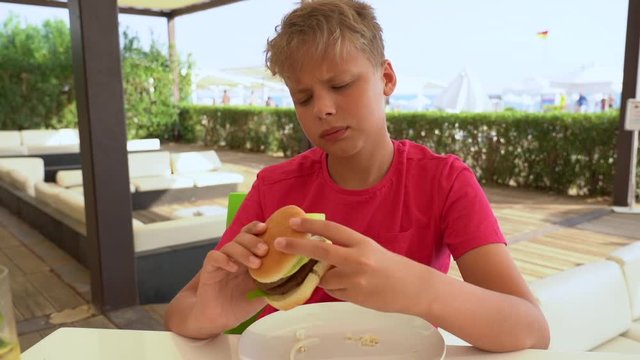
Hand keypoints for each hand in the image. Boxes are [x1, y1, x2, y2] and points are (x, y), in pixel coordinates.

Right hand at [192, 221, 268, 330]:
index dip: (259, 229)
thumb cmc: (241, 304)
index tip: (269, 228)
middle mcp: (235, 255)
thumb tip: (297, 275)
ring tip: (255, 264)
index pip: (253, 235)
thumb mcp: (264, 292)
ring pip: (230, 245)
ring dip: (244, 251)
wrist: (220, 319)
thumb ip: (276, 281)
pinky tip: (233, 268)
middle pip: (243, 236)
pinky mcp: (209, 269)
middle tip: (265, 250)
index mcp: (249, 256)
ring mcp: (222, 261)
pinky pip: (214, 257)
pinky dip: (224, 259)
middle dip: (254, 240)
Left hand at [273, 217, 427, 314]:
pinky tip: (352, 288)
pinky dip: (336, 289)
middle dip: (297, 246)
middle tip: (279, 243)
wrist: (412, 288)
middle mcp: (357, 259)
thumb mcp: (368, 249)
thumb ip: (345, 248)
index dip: (311, 225)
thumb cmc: (389, 266)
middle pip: (320, 251)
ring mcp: (354, 280)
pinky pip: (333, 291)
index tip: (293, 222)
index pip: (332, 230)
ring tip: (346, 277)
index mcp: (361, 243)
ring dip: (324, 277)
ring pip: (324, 277)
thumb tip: (317, 248)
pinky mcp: (353, 296)